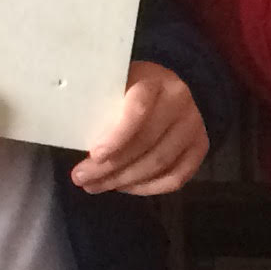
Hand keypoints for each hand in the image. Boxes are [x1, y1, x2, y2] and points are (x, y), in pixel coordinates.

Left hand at [72, 62, 207, 195]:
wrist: (169, 88)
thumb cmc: (129, 87)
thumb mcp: (114, 84)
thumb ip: (99, 103)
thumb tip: (70, 134)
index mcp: (155, 80)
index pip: (138, 108)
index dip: (117, 135)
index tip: (95, 154)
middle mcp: (180, 101)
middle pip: (147, 142)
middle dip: (111, 166)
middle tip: (81, 178)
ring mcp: (194, 126)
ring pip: (160, 164)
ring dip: (124, 181)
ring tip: (95, 186)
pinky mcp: (200, 147)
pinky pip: (176, 178)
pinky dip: (148, 188)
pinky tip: (124, 188)